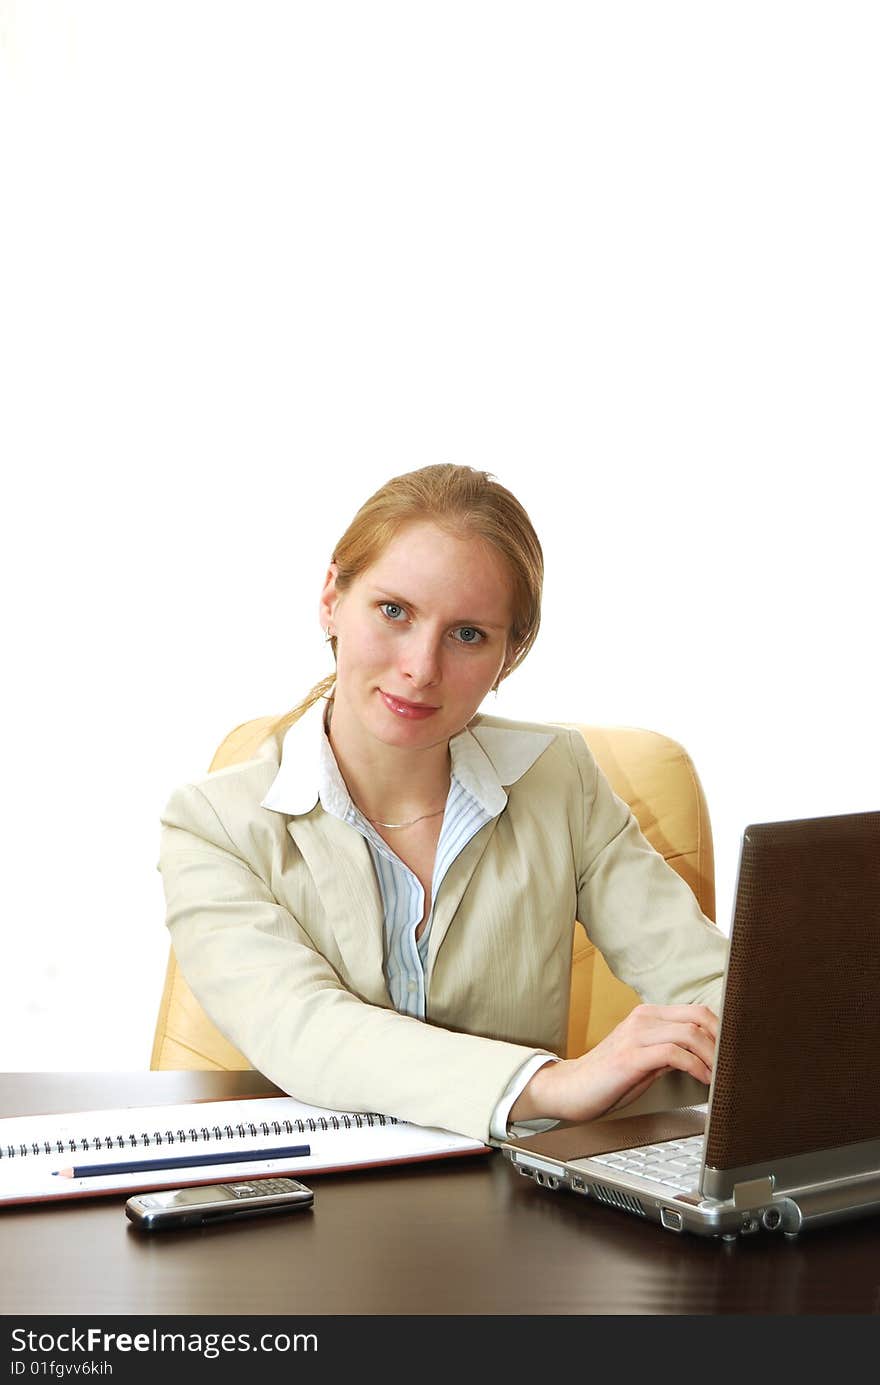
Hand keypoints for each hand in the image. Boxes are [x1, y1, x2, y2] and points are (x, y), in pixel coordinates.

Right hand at [509, 1003, 718, 1125]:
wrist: (570, 1089)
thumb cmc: (607, 1078)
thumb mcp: (645, 1059)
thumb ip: (671, 1051)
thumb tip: (705, 1056)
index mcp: (647, 1016)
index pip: (696, 1012)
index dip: (721, 1030)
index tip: (735, 1051)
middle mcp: (643, 1019)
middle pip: (698, 1017)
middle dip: (723, 1041)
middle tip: (734, 1064)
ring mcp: (636, 1035)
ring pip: (690, 1033)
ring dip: (713, 1056)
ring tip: (721, 1075)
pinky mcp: (631, 1056)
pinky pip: (673, 1053)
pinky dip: (696, 1066)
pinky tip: (703, 1079)